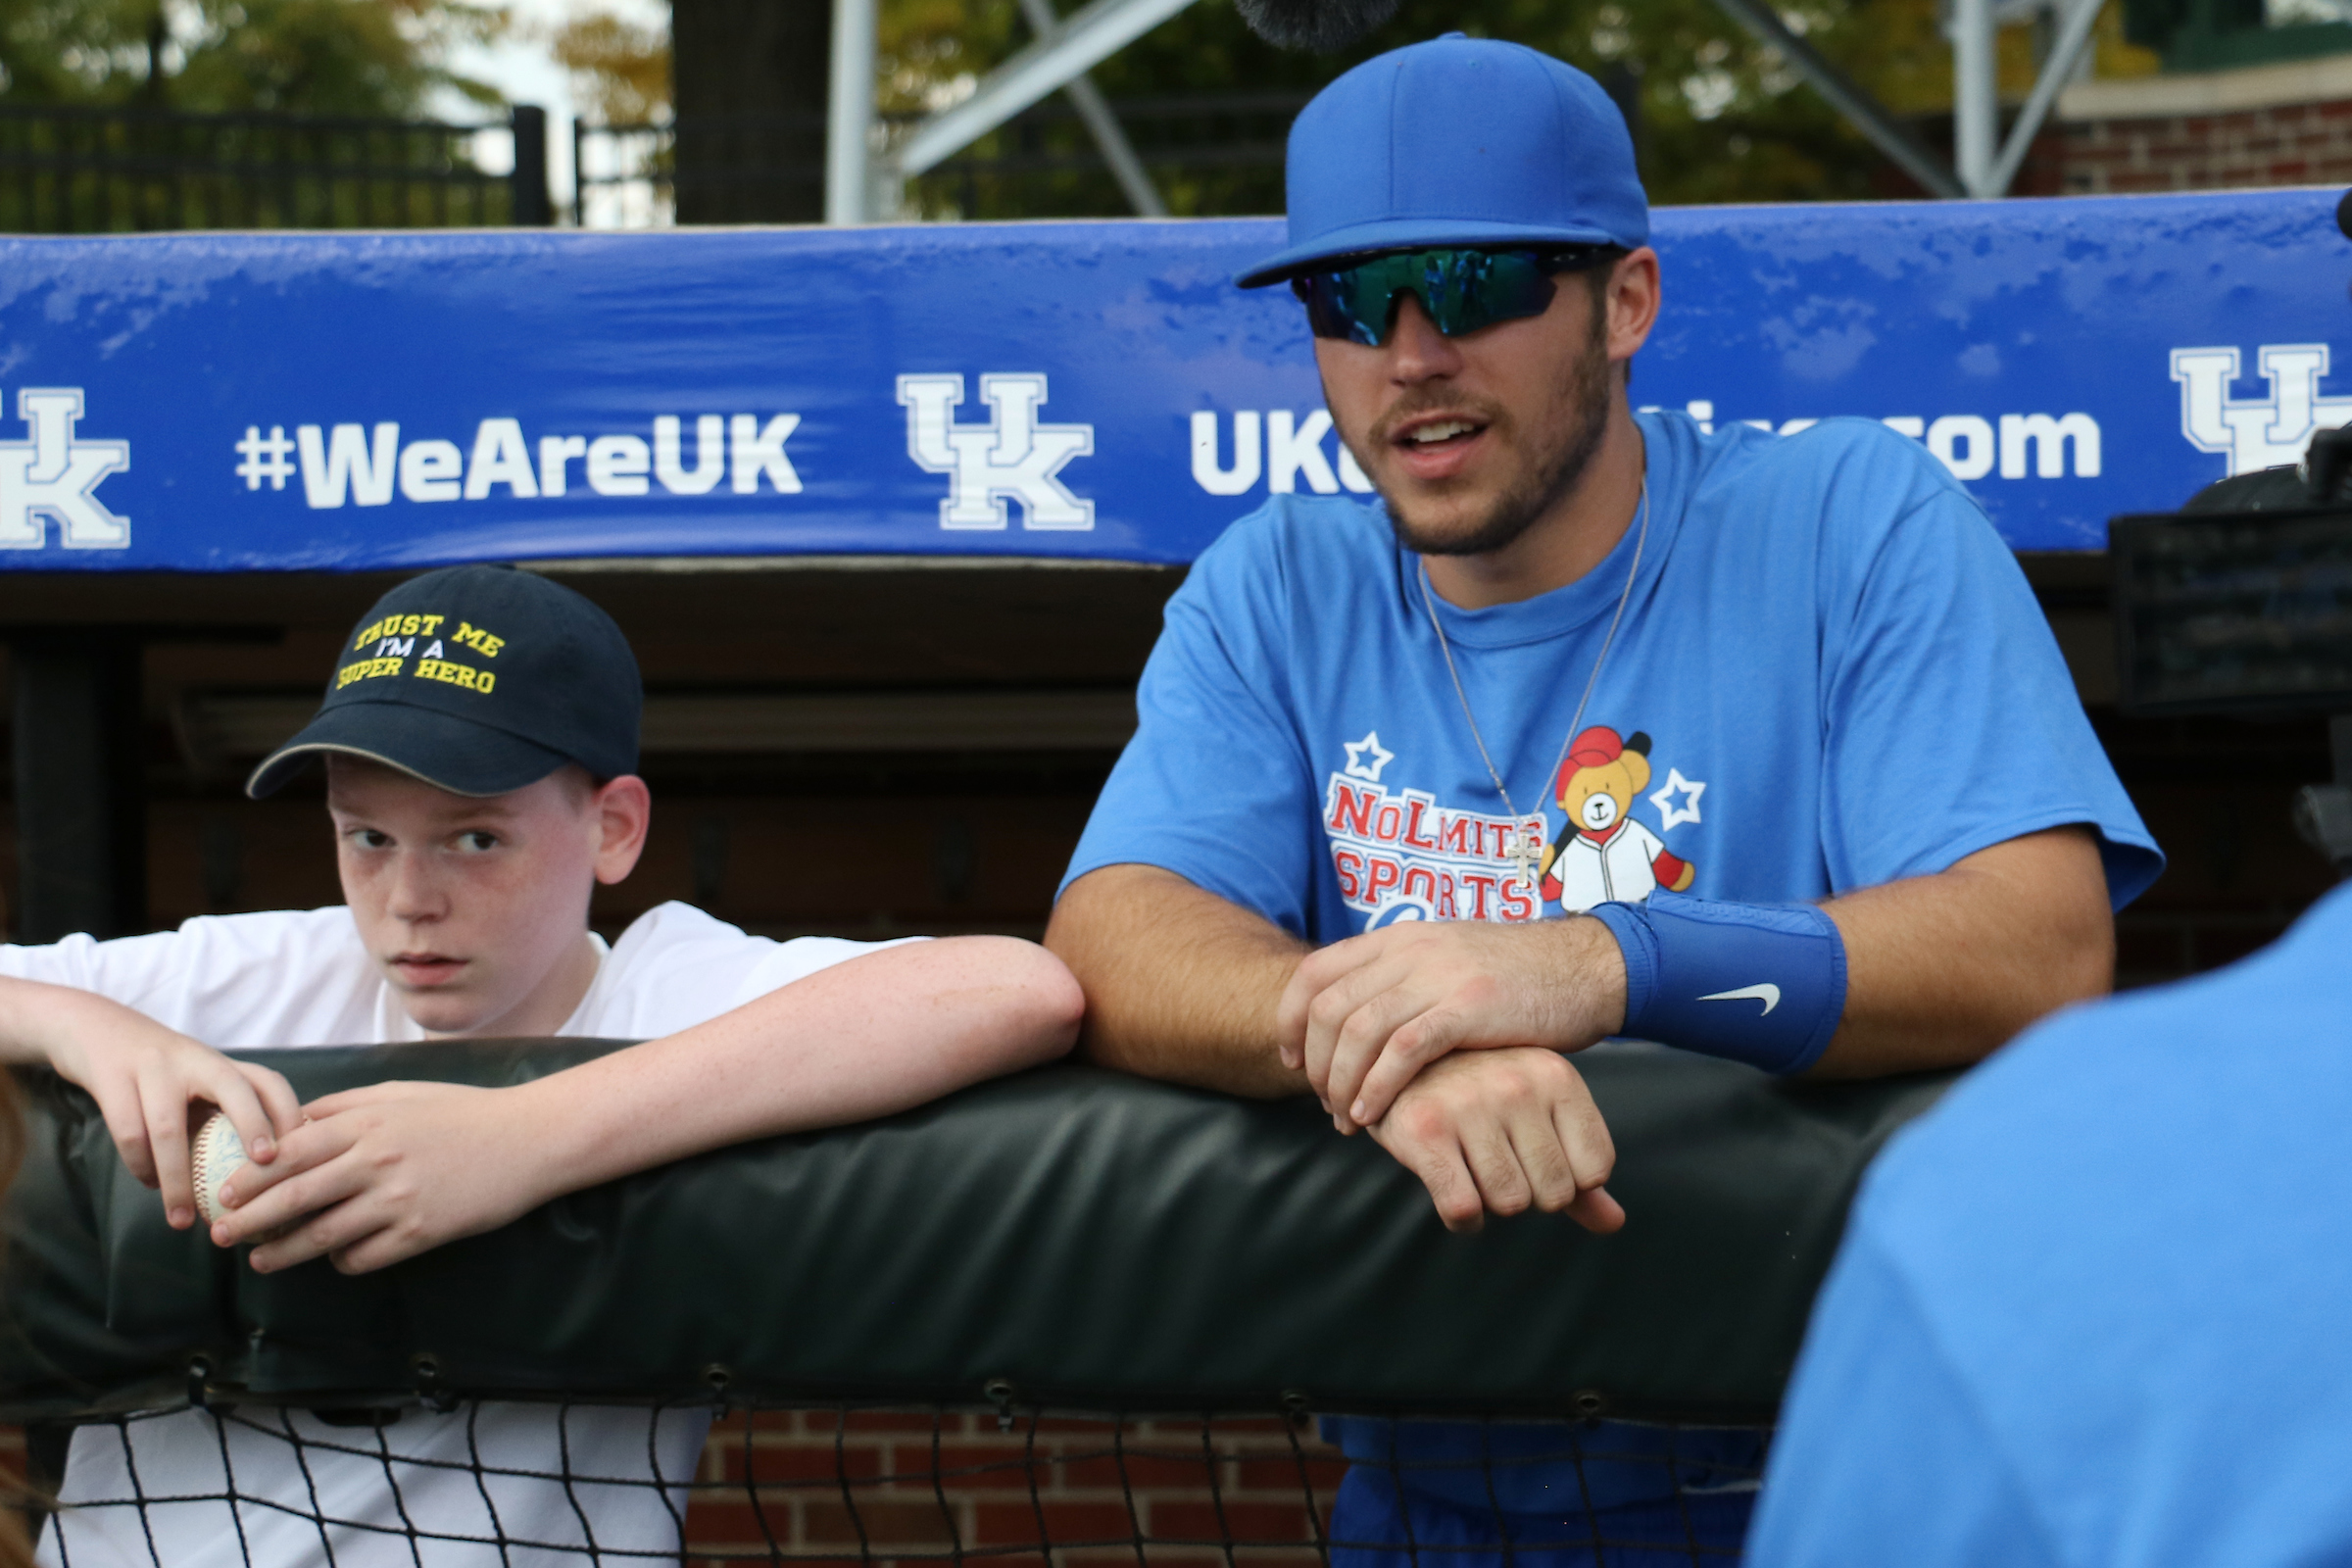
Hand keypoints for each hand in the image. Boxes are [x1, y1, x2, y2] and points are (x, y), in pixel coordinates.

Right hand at [40, 1009, 300, 1230]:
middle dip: (254, 1126)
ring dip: (177, 1181)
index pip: (269, 1082)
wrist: (97, 1030)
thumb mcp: (197, 1085)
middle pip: (235, 1090)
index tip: (300, 1151)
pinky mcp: (113, 1079)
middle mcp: (195, 1059)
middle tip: (264, 1167)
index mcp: (222, 1063)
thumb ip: (223, 1118)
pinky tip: (151, 1186)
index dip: (290, 1113)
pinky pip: (129, 1133)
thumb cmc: (161, 1074)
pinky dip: (141, 1167)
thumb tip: (260, 1183)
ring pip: (168, 1129)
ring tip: (183, 1220)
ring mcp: (154, 1066)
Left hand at [212, 1080, 562, 1273]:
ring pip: (321, 1235)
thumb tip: (292, 1123)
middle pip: (293, 1197)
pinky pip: (362, 1257)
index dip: (249, 1177)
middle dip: (249, 1221)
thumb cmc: (464, 1111)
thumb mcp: (400, 1093)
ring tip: (262, 1261)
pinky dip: (342, 1260)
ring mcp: (398, 1199)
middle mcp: (376, 1160)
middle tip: (221, 1235)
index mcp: (366, 1122)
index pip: (288, 1153)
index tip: (224, 1193)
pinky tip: (336, 1257)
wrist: (529, 1139)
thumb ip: (344, 1107)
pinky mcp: (420, 1232)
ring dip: (284, 1253)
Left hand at [1277, 916, 1625, 1130]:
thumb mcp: (1445, 961)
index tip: (1292, 1062)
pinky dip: (1377, 1086)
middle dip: (1314, 1064)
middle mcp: (1410, 949)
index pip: (1315, 972)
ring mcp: (1439, 975)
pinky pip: (1403, 1050)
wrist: (1584, 968)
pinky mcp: (1469, 1006)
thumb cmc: (1514, 978)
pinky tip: (1372, 1114)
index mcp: (1398, 938)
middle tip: (1323, 1103)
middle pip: (1329, 1007)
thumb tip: (1353, 1018)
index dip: (1291, 1020)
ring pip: (1359, 1030)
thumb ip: (1400, 980)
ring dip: (1341, 1083)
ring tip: (1346, 1120)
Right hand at [1365, 1048, 1622, 1235]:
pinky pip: (1463, 1208)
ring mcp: (1471, 1104)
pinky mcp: (1425, 1128)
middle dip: (1528, 1196)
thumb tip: (1614, 1224)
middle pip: (1553, 1194)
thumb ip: (1577, 1167)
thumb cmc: (1479, 1093)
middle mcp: (1518, 1086)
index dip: (1567, 1182)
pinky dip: (1462, 1220)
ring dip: (1491, 1205)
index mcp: (1556, 1076)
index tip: (1535, 1162)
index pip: (1595, 1171)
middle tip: (1498, 1167)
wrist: (1395, 1061)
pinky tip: (1452, 1193)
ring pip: (1510, 1203)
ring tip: (1473, 1172)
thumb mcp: (1537, 1113)